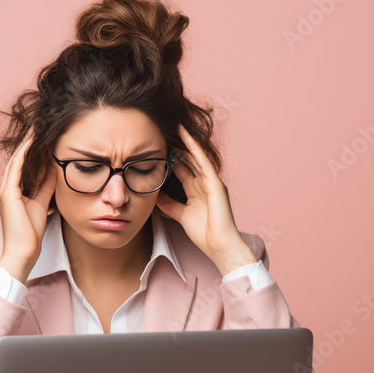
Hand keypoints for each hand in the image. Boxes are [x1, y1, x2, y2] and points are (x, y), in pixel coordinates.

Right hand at [0, 126, 57, 282]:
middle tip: (38, 123)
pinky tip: (33, 142)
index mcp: (12, 191)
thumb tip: (54, 169)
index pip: (22, 164)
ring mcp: (4, 190)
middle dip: (28, 141)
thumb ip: (46, 186)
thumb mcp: (42, 204)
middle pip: (18, 158)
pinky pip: (16, 169)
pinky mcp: (7, 194)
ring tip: (36, 127)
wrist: (23, 252)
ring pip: (16, 160)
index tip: (42, 135)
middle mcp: (5, 188)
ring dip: (26, 143)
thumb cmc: (31, 234)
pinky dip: (25, 154)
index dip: (31, 149)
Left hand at [156, 123, 255, 274]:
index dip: (171, 158)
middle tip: (164, 130)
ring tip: (175, 126)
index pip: (182, 169)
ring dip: (186, 142)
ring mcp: (211, 182)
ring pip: (196, 157)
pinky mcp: (216, 184)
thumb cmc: (204, 233)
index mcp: (196, 190)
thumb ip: (169, 204)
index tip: (158, 146)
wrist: (219, 246)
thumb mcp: (180, 214)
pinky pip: (204, 162)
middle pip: (188, 160)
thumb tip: (154, 194)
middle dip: (177, 146)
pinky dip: (195, 149)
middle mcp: (205, 183)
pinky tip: (186, 138)